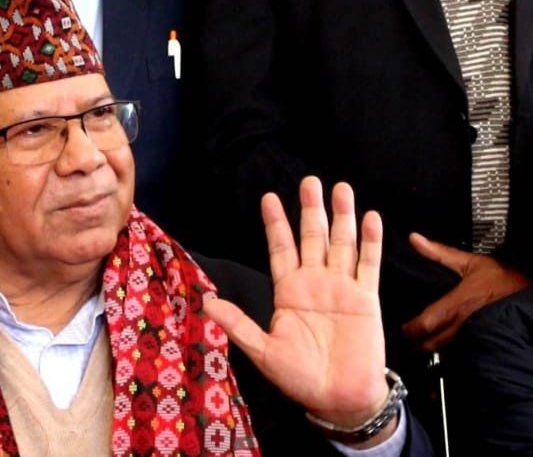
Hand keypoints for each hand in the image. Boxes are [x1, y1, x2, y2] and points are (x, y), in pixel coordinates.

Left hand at [204, 177, 392, 444]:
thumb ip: (238, 324)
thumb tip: (208, 302)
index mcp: (289, 291)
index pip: (280, 249)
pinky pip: (369, 265)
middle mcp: (315, 283)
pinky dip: (371, 242)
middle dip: (310, 209)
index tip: (269, 198)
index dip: (276, 224)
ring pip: (342, 244)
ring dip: (341, 217)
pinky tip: (371, 218)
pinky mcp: (366, 299)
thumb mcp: (263, 351)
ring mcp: (342, 288)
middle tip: (309, 180)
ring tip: (340, 188)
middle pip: (312, 238)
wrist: (338, 398)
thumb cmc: (300, 377)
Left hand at [402, 233, 529, 351]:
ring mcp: (474, 340)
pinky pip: (464, 355)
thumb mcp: (474, 263)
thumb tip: (416, 239)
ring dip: (435, 351)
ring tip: (426, 347)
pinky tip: (452, 349)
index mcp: (455, 307)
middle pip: (430, 345)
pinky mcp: (486, 346)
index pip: (422, 325)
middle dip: (417, 346)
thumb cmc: (508, 283)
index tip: (403, 329)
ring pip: (446, 353)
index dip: (408, 330)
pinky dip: (455, 354)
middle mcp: (462, 328)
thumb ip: (441, 253)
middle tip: (409, 343)